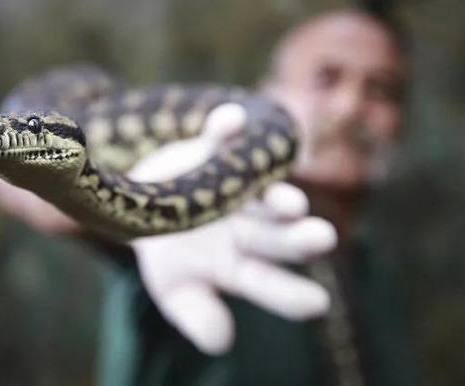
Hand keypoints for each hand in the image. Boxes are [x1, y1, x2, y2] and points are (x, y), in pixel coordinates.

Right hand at [129, 104, 336, 354]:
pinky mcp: (212, 151)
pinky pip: (221, 138)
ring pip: (262, 191)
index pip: (271, 282)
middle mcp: (248, 224)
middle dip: (298, 239)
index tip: (316, 304)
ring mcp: (234, 188)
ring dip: (276, 195)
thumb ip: (196, 313)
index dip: (292, 294)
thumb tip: (221, 343)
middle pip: (279, 235)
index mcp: (240, 263)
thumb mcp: (172, 288)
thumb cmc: (166, 252)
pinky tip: (230, 122)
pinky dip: (225, 129)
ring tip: (289, 204)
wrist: (141, 206)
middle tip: (323, 240)